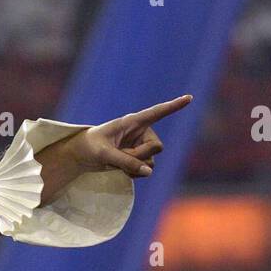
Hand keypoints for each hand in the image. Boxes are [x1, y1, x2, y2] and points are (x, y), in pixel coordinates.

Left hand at [65, 94, 193, 179]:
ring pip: (151, 161)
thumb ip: (126, 161)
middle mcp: (141, 132)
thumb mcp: (104, 153)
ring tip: (116, 163)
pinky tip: (121, 170)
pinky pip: (146, 170)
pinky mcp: (138, 158)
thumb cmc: (90, 147)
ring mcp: (141, 146)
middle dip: (140, 156)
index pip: (157, 112)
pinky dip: (135, 173)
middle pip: (157, 147)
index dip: (173, 106)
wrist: (81, 155)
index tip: (189, 98)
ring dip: (135, 167)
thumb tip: (149, 172)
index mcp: (132, 121)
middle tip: (121, 157)